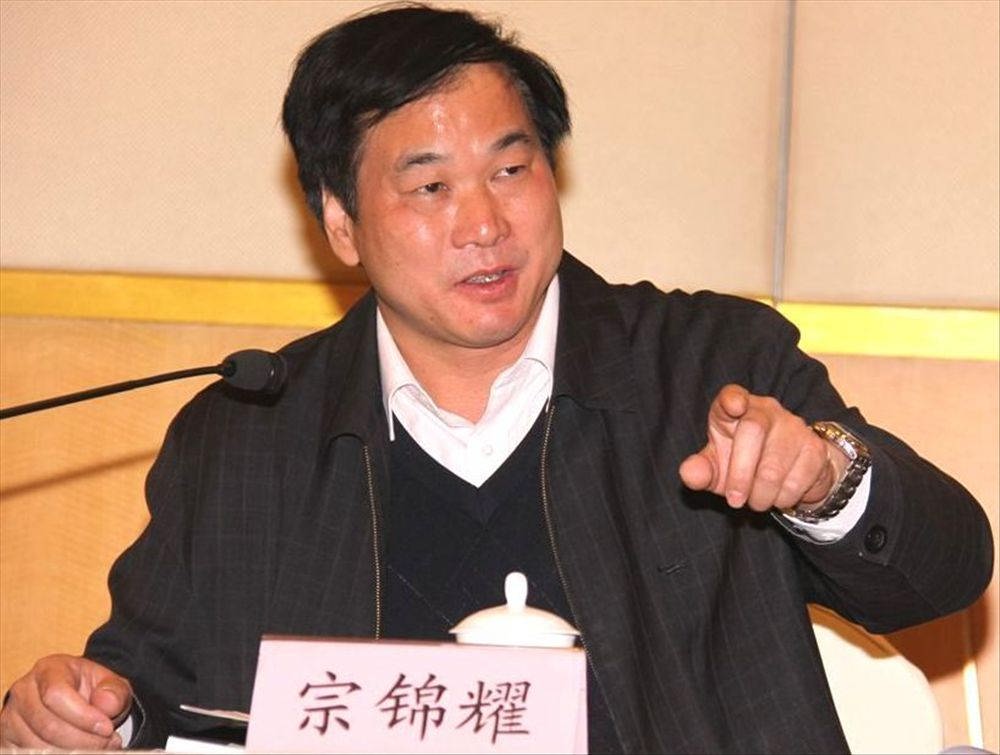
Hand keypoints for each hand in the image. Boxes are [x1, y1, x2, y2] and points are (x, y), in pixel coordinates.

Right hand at [0, 654, 131, 750]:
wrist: (77, 699)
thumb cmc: (92, 690)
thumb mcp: (110, 684)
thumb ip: (114, 691)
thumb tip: (106, 704)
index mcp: (49, 669)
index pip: (57, 694)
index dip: (83, 716)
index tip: (107, 728)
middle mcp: (24, 691)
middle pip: (47, 725)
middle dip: (83, 739)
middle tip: (107, 742)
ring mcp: (12, 716)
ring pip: (38, 745)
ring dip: (72, 751)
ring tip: (98, 746)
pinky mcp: (9, 738)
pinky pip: (29, 754)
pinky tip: (79, 751)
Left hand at [679, 384, 845, 512]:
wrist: (786, 476)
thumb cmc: (740, 465)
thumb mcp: (715, 468)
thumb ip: (699, 470)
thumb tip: (689, 474)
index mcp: (735, 409)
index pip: (732, 395)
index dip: (732, 399)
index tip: (733, 406)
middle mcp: (765, 410)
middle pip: (753, 430)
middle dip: (740, 474)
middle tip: (735, 501)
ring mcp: (794, 426)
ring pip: (775, 463)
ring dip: (761, 494)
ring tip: (756, 501)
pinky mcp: (815, 447)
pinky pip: (797, 479)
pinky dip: (783, 498)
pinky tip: (778, 496)